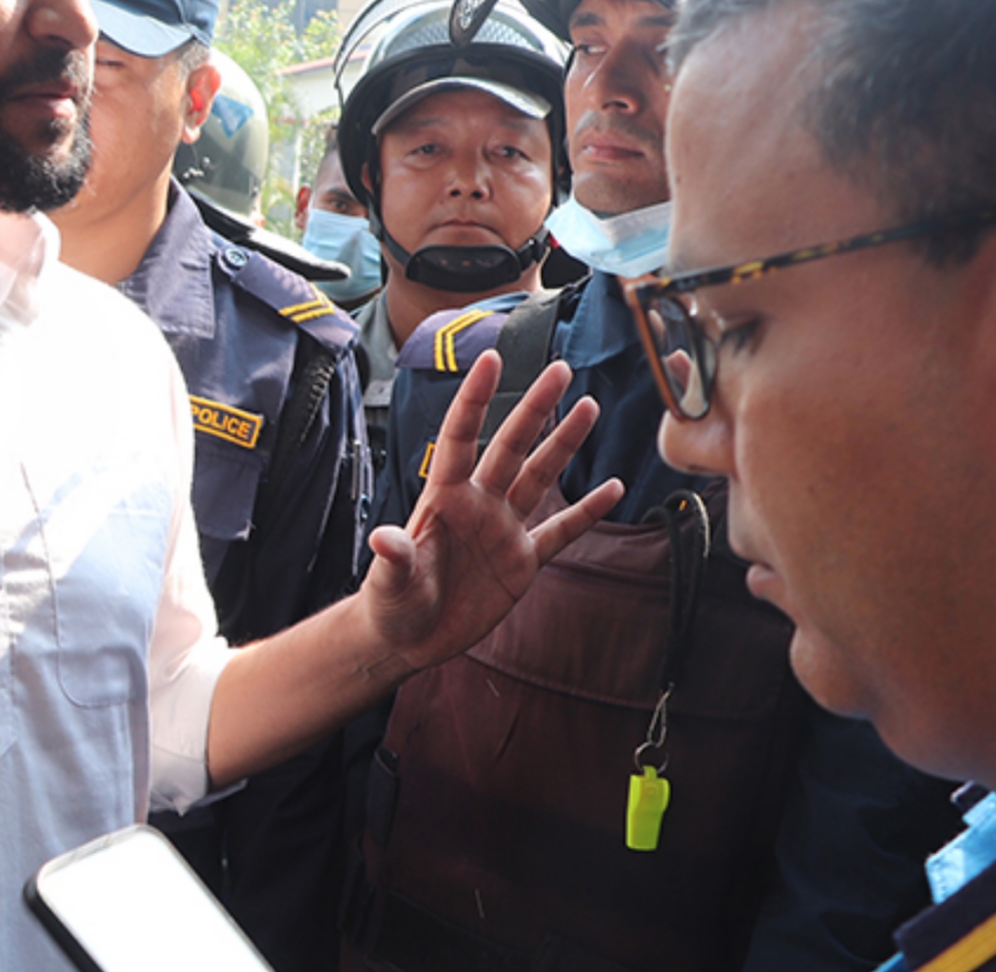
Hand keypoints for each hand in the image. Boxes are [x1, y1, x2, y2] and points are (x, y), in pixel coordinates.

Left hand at [360, 349, 620, 677]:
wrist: (408, 637)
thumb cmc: (390, 603)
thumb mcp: (389, 582)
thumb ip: (394, 558)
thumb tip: (383, 539)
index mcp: (443, 497)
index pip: (461, 436)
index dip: (476, 398)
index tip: (493, 359)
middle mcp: (477, 504)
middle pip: (511, 445)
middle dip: (535, 407)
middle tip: (561, 369)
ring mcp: (502, 529)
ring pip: (540, 477)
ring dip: (564, 444)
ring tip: (588, 406)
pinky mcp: (521, 561)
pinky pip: (561, 532)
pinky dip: (587, 512)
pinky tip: (613, 488)